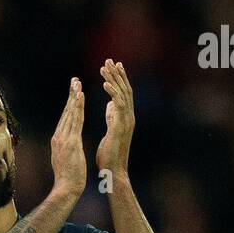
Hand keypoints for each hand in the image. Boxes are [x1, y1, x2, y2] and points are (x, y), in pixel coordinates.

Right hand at [50, 77, 86, 200]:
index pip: (65, 119)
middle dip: (71, 96)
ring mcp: (63, 139)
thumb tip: (69, 146)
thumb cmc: (69, 179)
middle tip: (75, 80)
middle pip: (66, 113)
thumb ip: (67, 150)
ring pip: (70, 114)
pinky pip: (75, 121)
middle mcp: (58, 137)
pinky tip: (80, 96)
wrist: (66, 189)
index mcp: (58, 141)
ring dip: (74, 97)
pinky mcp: (70, 142)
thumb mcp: (67, 160)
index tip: (74, 92)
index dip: (70, 105)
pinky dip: (77, 107)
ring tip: (78, 83)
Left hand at [96, 60, 134, 178]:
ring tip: (105, 67)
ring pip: (122, 94)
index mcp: (125, 118)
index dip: (118, 79)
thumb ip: (112, 118)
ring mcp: (126, 121)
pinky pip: (118, 106)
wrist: (113, 172)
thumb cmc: (109, 156)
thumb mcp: (110, 131)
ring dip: (113, 80)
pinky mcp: (121, 126)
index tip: (112, 66)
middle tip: (109, 60)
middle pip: (125, 89)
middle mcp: (128, 117)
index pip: (123, 93)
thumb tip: (110, 107)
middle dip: (117, 74)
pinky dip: (112, 94)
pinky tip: (105, 85)